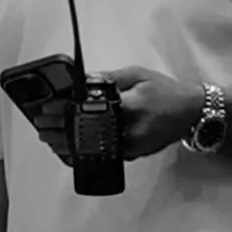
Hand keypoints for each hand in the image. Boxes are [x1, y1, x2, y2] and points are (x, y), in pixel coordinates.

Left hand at [34, 66, 200, 165]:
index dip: (66, 112)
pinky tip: (67, 150)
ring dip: (66, 146)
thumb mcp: (137, 75)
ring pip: (92, 151)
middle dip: (59, 132)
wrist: (190, 113)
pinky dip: (82, 153)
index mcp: (130, 109)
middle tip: (40, 126)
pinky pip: (101, 156)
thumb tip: (83, 82)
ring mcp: (130, 148)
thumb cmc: (164, 90)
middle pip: (87, 137)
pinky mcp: (131, 156)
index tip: (48, 109)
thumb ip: (109, 79)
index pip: (91, 112)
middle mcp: (129, 133)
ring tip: (48, 138)